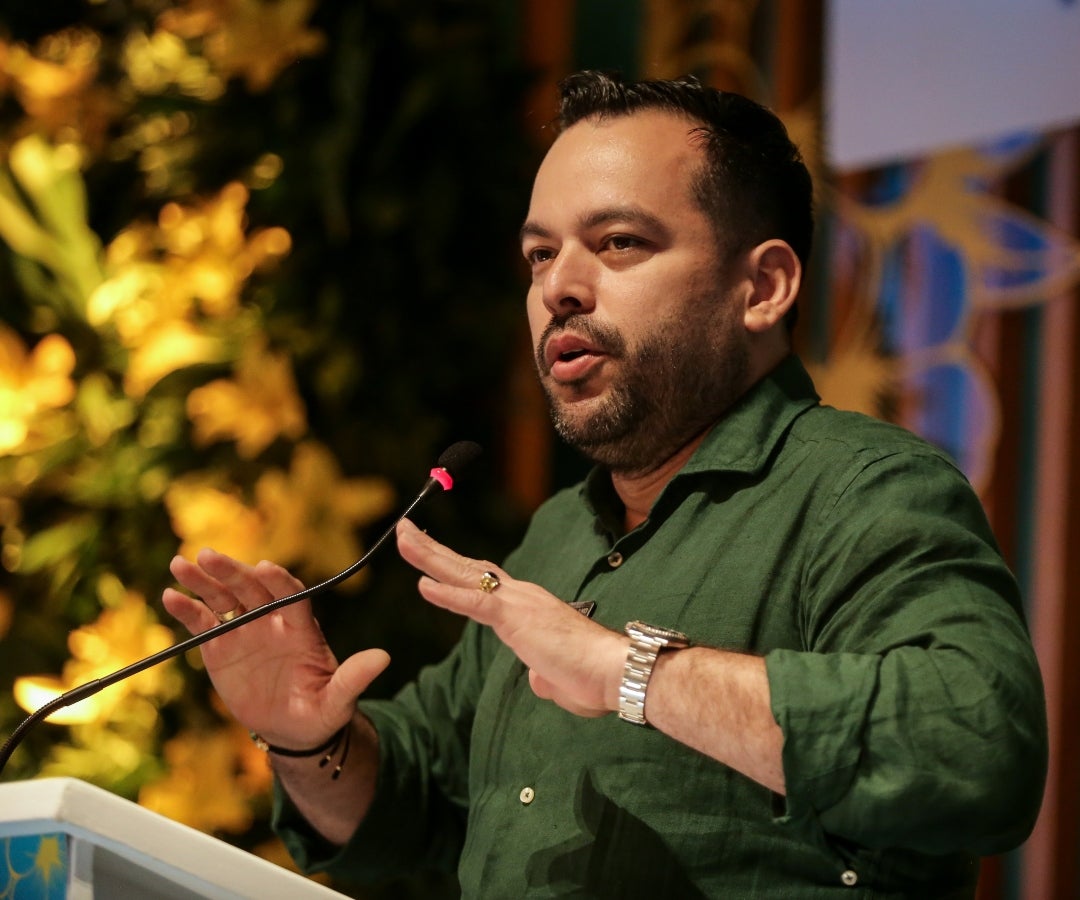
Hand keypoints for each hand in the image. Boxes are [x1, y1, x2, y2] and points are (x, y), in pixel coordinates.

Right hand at [162, 549, 389, 749]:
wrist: (293, 729)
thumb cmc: (321, 711)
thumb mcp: (339, 700)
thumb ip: (354, 678)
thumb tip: (384, 658)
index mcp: (302, 627)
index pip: (291, 595)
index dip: (279, 581)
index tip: (266, 568)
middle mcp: (272, 620)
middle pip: (251, 588)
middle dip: (232, 571)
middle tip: (209, 556)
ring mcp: (244, 630)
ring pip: (223, 599)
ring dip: (203, 581)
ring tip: (180, 565)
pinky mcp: (219, 646)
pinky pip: (202, 623)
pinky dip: (186, 610)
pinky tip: (170, 597)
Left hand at [395, 518, 625, 716]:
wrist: (617, 672)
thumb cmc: (594, 678)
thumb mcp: (558, 677)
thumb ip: (543, 675)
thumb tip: (538, 680)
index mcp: (529, 608)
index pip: (486, 581)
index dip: (456, 567)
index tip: (432, 556)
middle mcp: (522, 597)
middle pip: (468, 567)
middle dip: (433, 549)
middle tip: (405, 530)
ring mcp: (519, 604)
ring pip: (465, 574)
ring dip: (430, 557)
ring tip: (403, 538)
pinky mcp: (518, 619)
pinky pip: (476, 604)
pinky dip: (448, 595)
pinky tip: (422, 585)